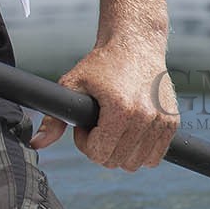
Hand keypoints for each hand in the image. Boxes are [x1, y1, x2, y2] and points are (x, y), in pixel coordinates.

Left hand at [30, 41, 179, 170]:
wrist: (134, 45)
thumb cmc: (101, 65)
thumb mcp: (72, 85)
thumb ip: (54, 118)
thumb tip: (37, 143)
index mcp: (120, 109)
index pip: (98, 153)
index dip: (84, 142)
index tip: (84, 125)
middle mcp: (145, 117)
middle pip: (117, 161)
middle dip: (101, 147)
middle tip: (97, 125)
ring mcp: (162, 122)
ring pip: (136, 163)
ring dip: (120, 152)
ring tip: (112, 127)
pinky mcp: (172, 123)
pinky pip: (154, 157)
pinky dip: (139, 151)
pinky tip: (128, 132)